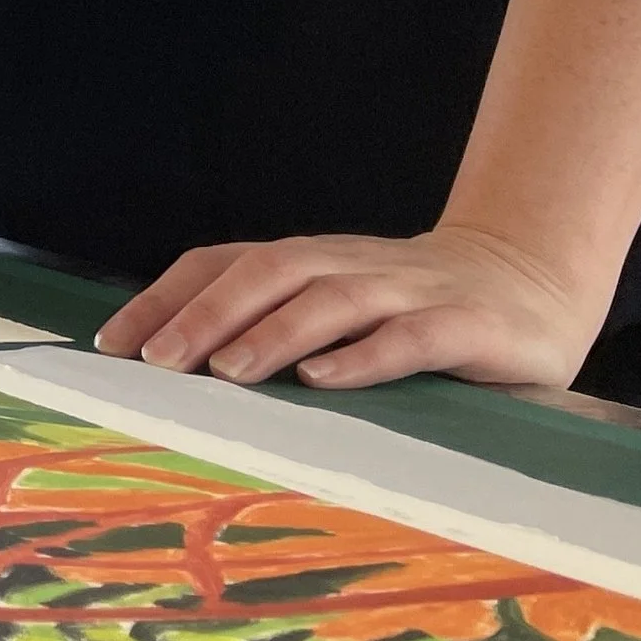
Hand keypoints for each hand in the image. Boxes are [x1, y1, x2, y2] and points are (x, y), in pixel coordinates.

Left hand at [92, 224, 605, 390]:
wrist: (529, 280)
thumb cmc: (414, 308)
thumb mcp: (338, 310)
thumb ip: (275, 326)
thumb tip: (178, 367)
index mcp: (310, 260)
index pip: (222, 263)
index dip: (166, 297)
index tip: (111, 344)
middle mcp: (349, 265)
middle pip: (267, 272)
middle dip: (206, 314)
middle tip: (158, 363)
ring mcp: (408, 290)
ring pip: (329, 299)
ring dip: (272, 332)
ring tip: (226, 370)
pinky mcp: (464, 325)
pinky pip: (408, 338)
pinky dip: (362, 356)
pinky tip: (322, 380)